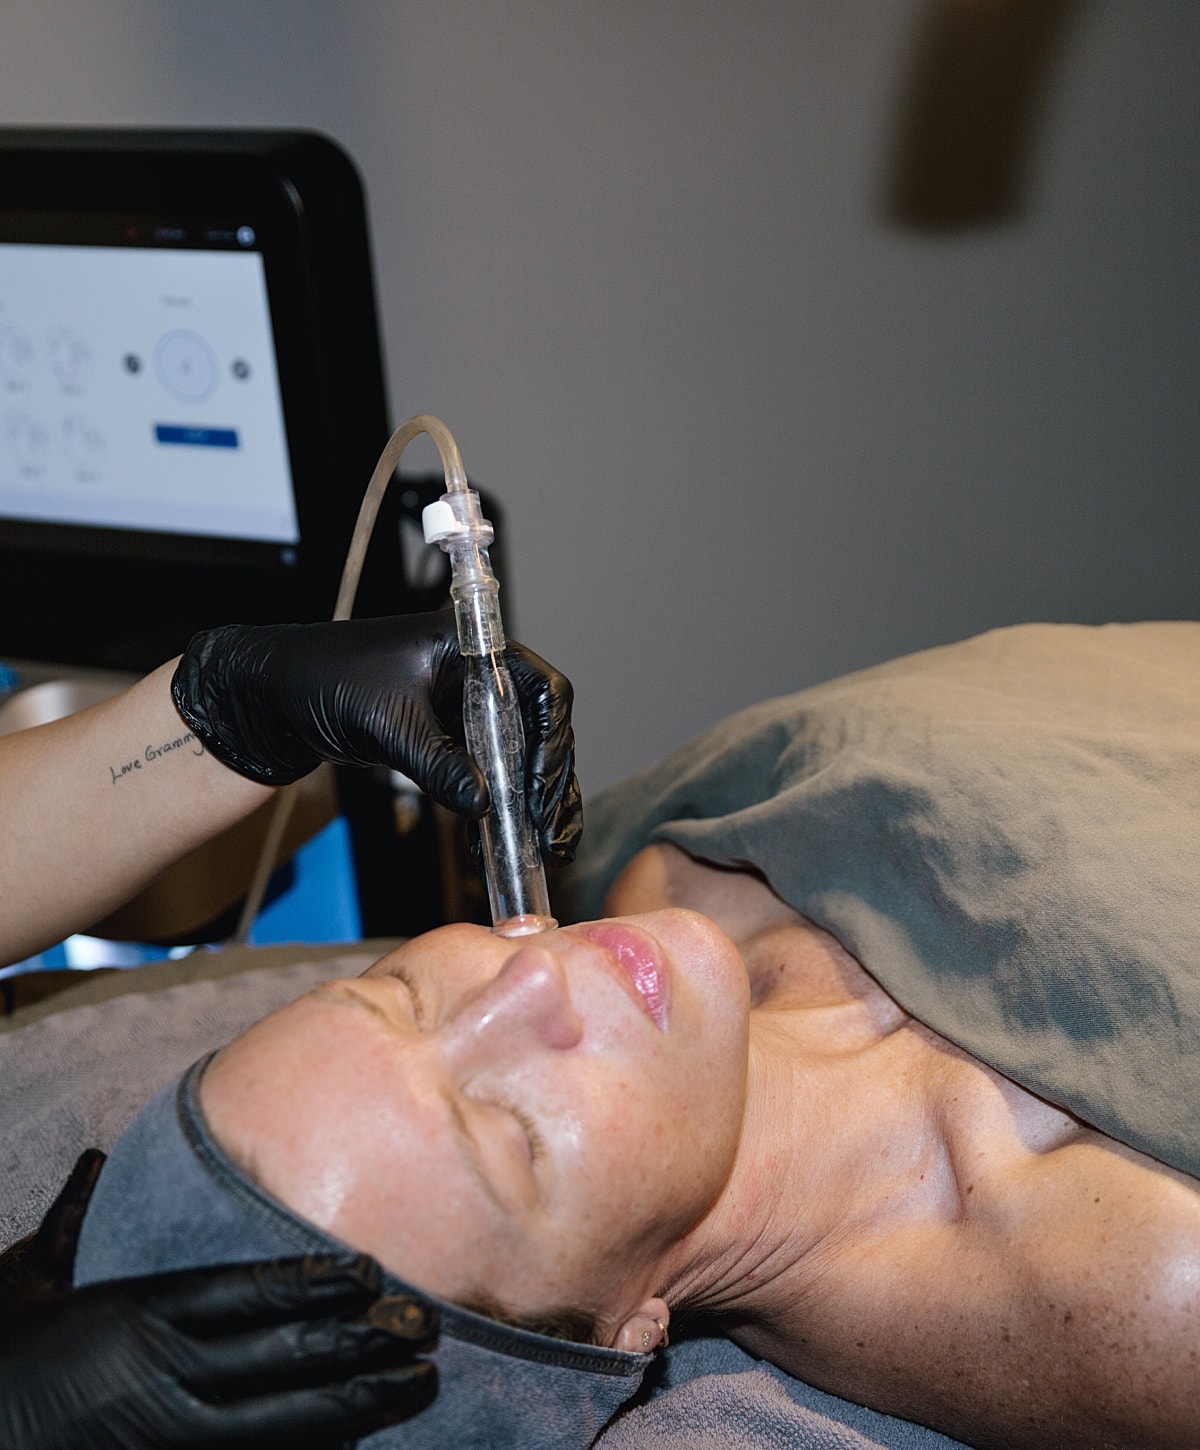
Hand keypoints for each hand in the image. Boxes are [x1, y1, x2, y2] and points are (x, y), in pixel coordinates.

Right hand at [0, 1153, 437, 1449]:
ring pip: (287, 1421)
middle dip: (363, 1341)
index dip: (314, 1282)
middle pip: (283, 1356)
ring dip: (361, 1401)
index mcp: (139, 1316)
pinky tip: (363, 1440)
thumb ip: (70, 1224)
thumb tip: (93, 1161)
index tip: (370, 1270)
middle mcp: (165, 1376)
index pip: (244, 1291)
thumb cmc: (4, 1361)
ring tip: (420, 1382)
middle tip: (428, 1326)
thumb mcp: (28, 1284)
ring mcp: (173, 1438)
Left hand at [172, 612, 580, 862]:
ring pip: (523, 760)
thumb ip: (437, 763)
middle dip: (550, 787)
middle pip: (542, 732)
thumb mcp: (387, 724)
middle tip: (551, 837)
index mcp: (473, 650)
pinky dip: (499, 811)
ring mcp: (469, 711)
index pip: (541, 692)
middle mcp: (481, 677)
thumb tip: (482, 805)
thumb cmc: (325, 681)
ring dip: (533, 806)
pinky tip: (496, 846)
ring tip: (542, 852)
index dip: (551, 743)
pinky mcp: (453, 741)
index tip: (538, 790)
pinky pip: (492, 776)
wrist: (277, 696)